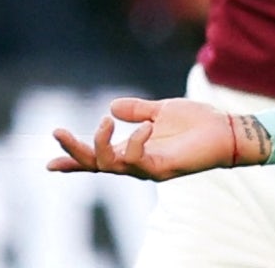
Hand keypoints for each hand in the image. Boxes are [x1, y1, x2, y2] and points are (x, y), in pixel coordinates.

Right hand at [47, 97, 271, 180]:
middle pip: (96, 164)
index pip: (98, 157)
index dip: (74, 160)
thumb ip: (137, 111)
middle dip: (74, 151)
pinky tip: (146, 126)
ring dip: (99, 144)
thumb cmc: (197, 122)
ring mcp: (149, 168)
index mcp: (133, 149)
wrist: (226, 129)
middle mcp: (137, 162)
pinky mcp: (163, 169)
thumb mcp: (161, 110)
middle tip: (58, 131)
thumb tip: (111, 106)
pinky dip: (136, 142)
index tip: (48, 163)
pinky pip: (138, 161)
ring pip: (110, 165)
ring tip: (104, 122)